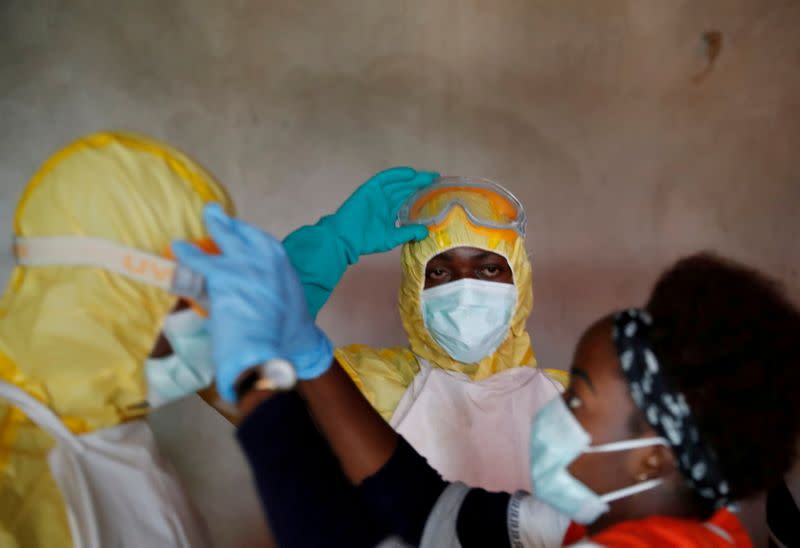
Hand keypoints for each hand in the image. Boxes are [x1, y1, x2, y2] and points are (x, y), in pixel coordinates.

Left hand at [173, 204, 332, 401]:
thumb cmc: (286, 336)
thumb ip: (274, 291)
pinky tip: (177, 247)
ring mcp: (244, 264)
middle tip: (217, 213)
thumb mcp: (288, 305)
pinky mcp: (222, 276)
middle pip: (243, 233)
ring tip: (206, 216)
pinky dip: (186, 253)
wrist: (272, 351)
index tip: (240, 231)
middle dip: (229, 223)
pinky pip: (198, 260)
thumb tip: (262, 295)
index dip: (247, 236)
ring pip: (225, 236)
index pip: (263, 242)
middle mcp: (265, 259)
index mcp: (283, 267)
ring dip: (214, 224)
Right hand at [283, 167, 437, 318]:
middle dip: (420, 183)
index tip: (436, 192)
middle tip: (436, 179)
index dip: (421, 195)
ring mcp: (377, 194)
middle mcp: (384, 201)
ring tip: (428, 176)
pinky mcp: (369, 189)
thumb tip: (426, 231)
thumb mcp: (392, 237)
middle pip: (405, 188)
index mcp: (389, 212)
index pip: (408, 200)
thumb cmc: (365, 240)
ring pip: (398, 183)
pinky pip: (384, 178)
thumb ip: (408, 232)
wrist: (345, 238)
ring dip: (412, 178)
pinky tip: (410, 174)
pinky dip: (397, 175)